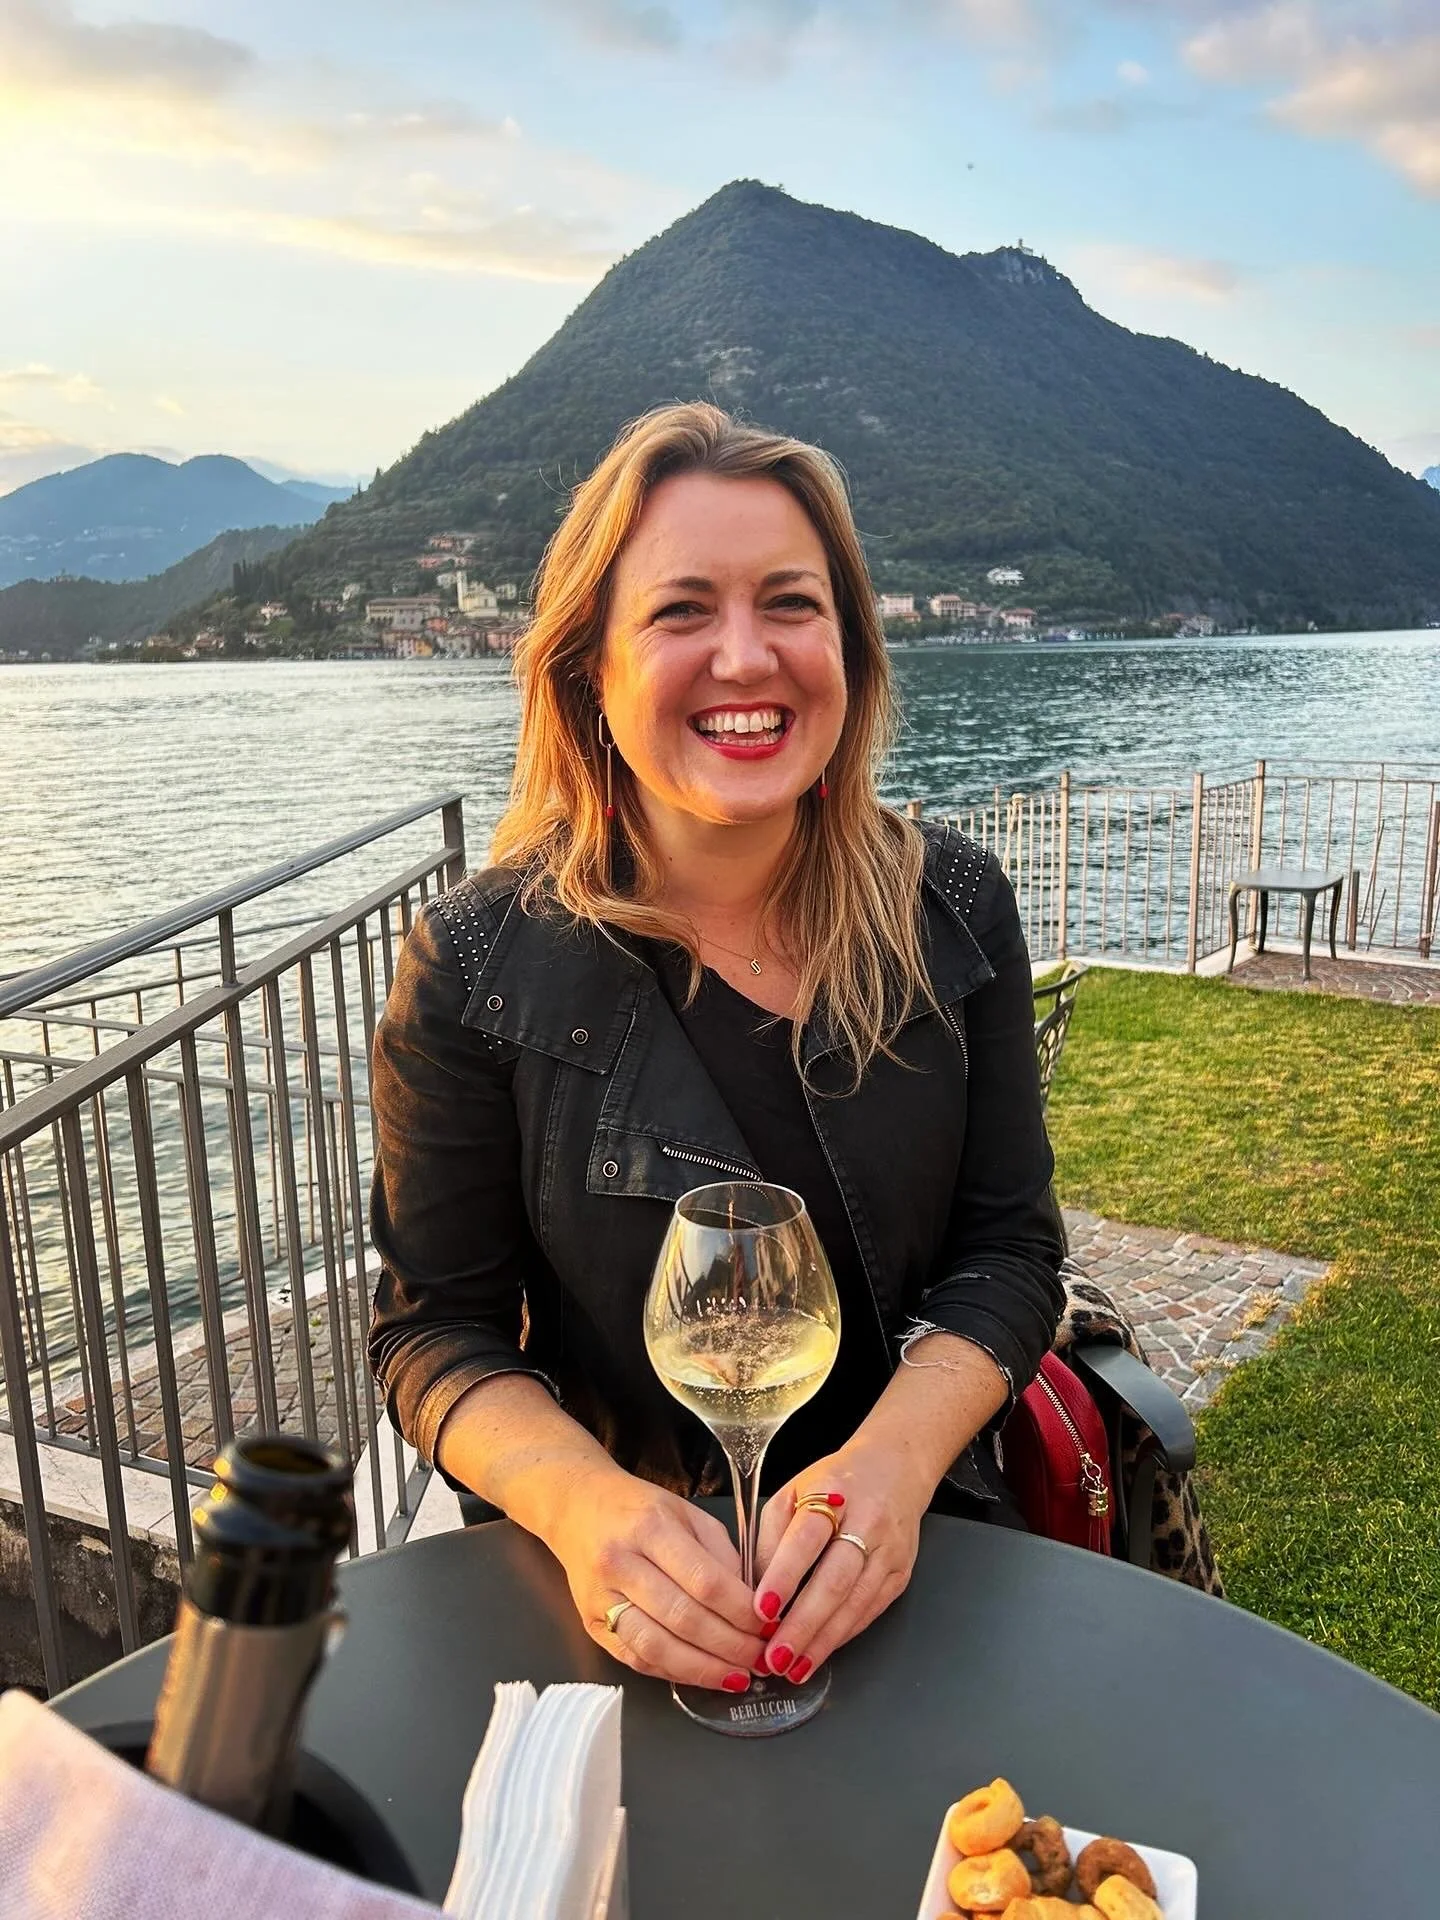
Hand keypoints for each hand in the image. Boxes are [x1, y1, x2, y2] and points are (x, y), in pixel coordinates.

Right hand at [547, 1463, 767, 1691]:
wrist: (576, 1507)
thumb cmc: (638, 1509)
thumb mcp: (687, 1513)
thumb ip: (720, 1554)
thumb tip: (752, 1603)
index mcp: (650, 1527)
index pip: (705, 1580)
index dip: (741, 1611)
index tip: (769, 1625)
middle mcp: (621, 1563)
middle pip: (684, 1618)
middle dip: (730, 1645)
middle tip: (762, 1658)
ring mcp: (601, 1598)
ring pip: (657, 1647)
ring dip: (704, 1669)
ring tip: (738, 1677)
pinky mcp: (591, 1625)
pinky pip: (636, 1659)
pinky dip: (673, 1673)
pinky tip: (702, 1675)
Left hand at [752, 1439, 928, 1682]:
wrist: (895, 1468)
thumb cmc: (833, 1482)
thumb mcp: (792, 1492)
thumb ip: (772, 1537)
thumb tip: (755, 1591)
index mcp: (832, 1493)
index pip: (806, 1539)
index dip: (784, 1577)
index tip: (761, 1610)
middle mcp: (867, 1522)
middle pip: (835, 1580)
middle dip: (803, 1624)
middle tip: (776, 1656)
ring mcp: (889, 1551)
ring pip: (856, 1603)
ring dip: (823, 1641)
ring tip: (794, 1667)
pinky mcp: (900, 1574)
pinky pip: (870, 1612)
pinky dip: (843, 1636)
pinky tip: (820, 1652)